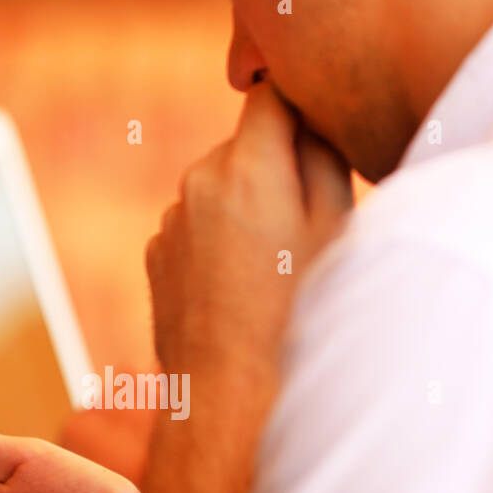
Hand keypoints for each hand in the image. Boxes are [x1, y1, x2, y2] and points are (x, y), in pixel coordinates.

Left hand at [145, 82, 351, 376]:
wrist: (231, 397)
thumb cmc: (298, 316)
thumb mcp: (336, 230)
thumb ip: (324, 155)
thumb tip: (312, 114)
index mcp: (246, 166)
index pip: (271, 95)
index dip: (300, 106)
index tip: (320, 131)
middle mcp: (197, 182)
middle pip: (247, 146)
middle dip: (276, 170)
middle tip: (308, 227)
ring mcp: (170, 220)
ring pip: (221, 190)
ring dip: (247, 209)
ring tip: (275, 271)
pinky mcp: (156, 256)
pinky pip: (197, 228)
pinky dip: (219, 243)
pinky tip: (241, 292)